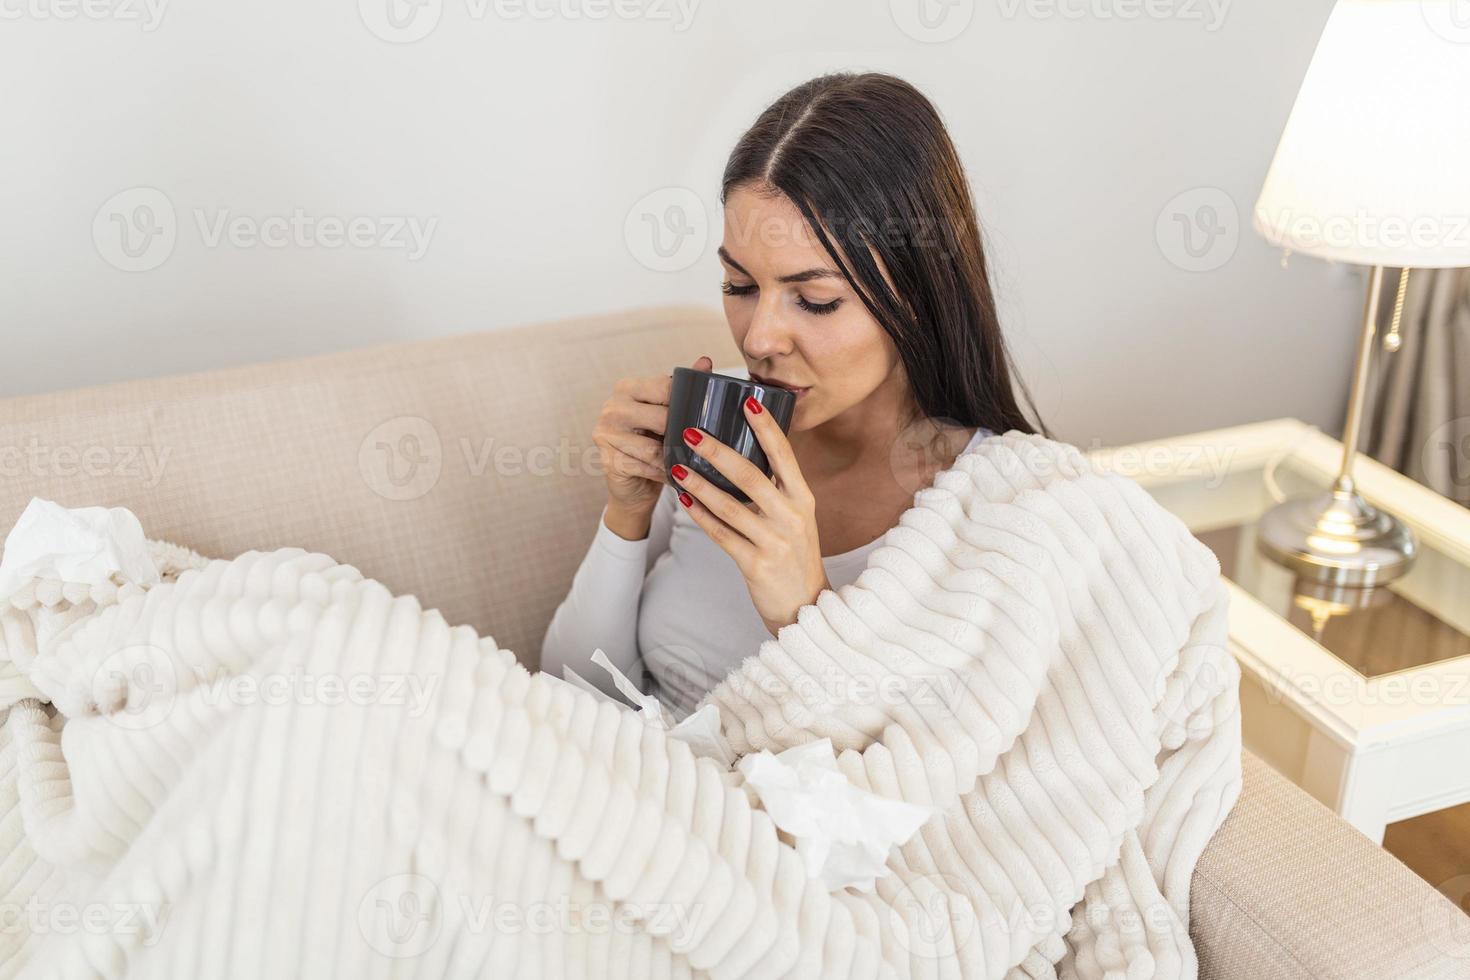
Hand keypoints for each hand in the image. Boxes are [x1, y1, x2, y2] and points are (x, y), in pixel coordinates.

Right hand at [594, 354, 712, 537]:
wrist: (634, 485)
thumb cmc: (653, 443)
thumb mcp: (667, 413)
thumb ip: (685, 387)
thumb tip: (705, 361)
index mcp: (626, 388)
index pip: (664, 388)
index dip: (688, 403)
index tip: (706, 416)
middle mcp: (612, 407)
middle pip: (661, 418)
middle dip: (684, 434)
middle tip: (706, 445)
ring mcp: (605, 434)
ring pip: (654, 448)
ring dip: (677, 458)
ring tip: (696, 464)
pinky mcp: (608, 461)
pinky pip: (646, 468)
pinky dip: (665, 474)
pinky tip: (680, 478)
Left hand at [670, 394, 830, 634]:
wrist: (804, 605)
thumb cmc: (794, 553)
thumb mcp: (796, 516)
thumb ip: (776, 489)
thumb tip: (742, 453)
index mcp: (802, 498)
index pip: (784, 455)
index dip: (766, 428)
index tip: (747, 402)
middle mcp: (791, 516)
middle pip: (751, 475)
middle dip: (718, 451)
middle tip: (692, 432)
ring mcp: (774, 541)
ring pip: (730, 506)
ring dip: (699, 484)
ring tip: (676, 466)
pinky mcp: (756, 564)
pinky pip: (721, 534)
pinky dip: (700, 516)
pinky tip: (683, 500)